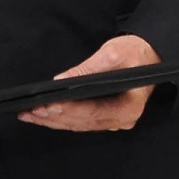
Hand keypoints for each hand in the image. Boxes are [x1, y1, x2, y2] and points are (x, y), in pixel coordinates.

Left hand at [17, 35, 160, 131]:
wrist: (148, 55)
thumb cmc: (135, 54)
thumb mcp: (112, 54)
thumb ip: (88, 69)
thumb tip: (62, 80)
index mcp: (128, 107)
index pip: (92, 112)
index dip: (68, 110)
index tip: (47, 105)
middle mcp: (122, 119)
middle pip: (83, 123)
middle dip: (54, 117)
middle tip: (30, 111)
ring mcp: (113, 120)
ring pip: (79, 125)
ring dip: (54, 121)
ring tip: (30, 115)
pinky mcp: (105, 116)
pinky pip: (81, 121)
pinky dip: (62, 119)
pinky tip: (45, 115)